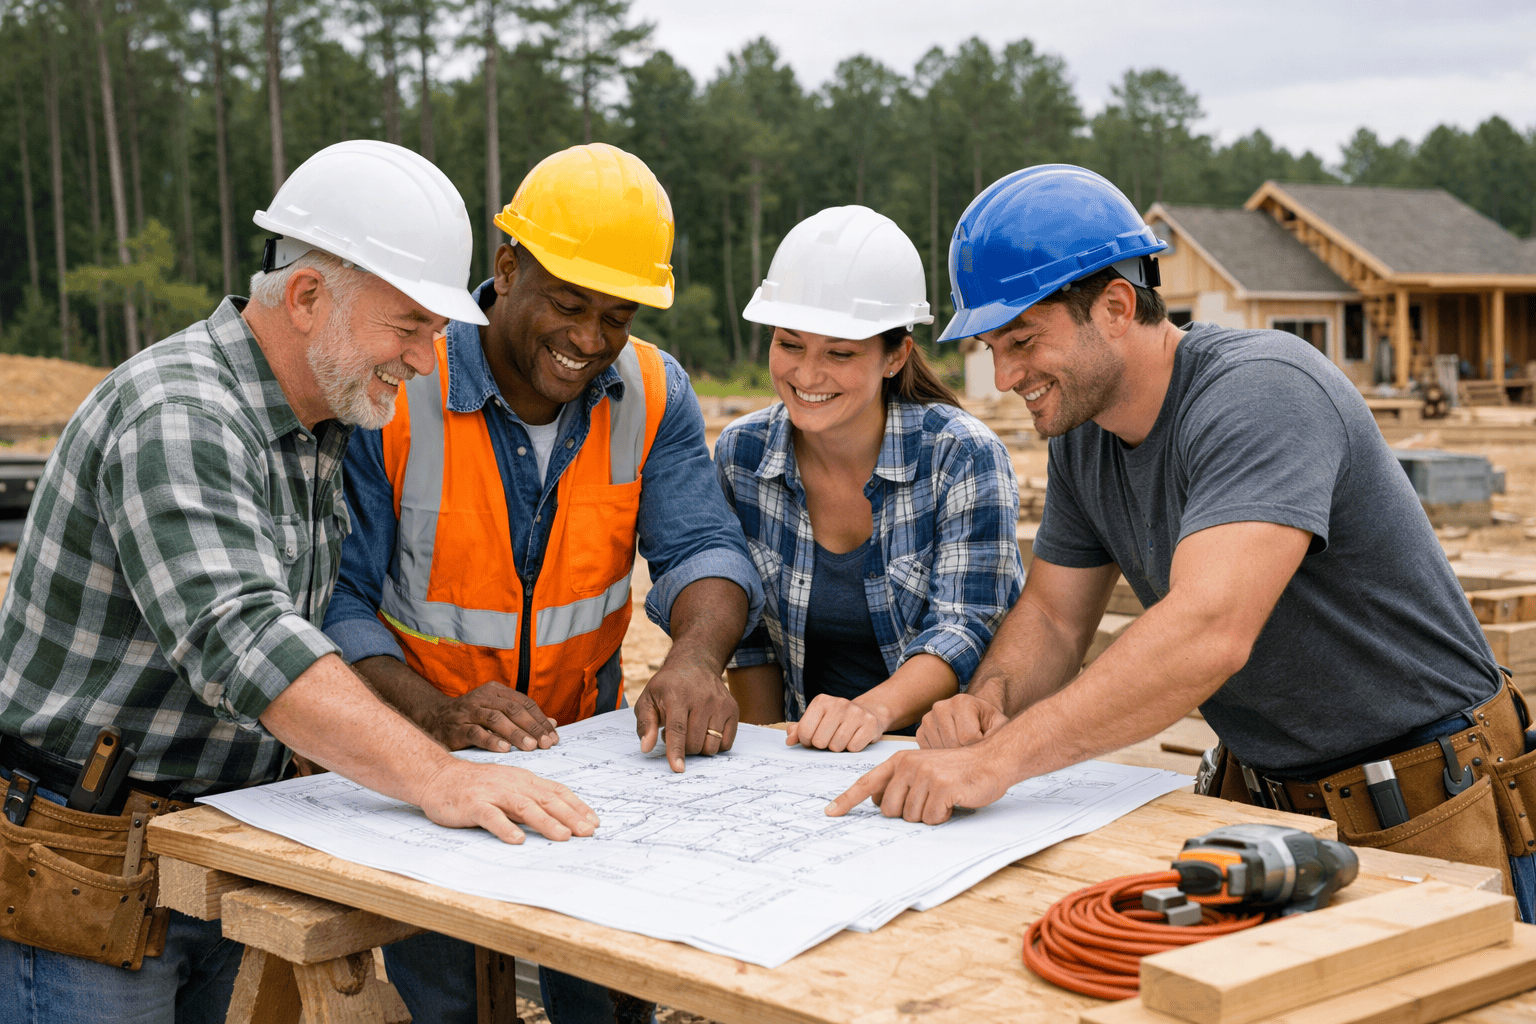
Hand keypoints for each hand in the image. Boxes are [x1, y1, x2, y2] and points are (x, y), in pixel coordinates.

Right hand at [416, 759, 597, 843]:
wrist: (437, 776)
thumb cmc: (476, 786)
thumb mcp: (508, 787)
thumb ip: (530, 798)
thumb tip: (559, 818)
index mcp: (524, 780)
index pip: (556, 791)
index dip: (577, 806)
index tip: (594, 821)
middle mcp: (513, 784)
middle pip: (547, 800)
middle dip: (570, 816)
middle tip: (588, 832)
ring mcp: (493, 794)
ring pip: (524, 807)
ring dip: (546, 822)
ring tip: (563, 836)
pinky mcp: (473, 805)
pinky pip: (491, 817)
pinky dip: (505, 828)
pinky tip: (518, 840)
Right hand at [420, 682, 558, 752]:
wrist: (434, 717)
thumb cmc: (472, 716)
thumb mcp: (497, 710)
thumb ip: (523, 716)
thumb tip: (553, 724)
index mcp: (496, 691)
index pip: (524, 703)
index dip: (540, 720)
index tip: (553, 737)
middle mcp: (483, 698)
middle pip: (513, 710)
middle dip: (532, 727)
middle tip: (546, 743)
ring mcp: (468, 712)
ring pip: (496, 720)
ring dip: (515, 734)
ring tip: (530, 747)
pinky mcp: (456, 728)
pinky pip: (475, 733)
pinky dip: (491, 741)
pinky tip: (504, 749)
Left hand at [635, 656, 739, 772]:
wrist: (695, 664)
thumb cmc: (668, 687)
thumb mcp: (648, 699)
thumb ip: (646, 724)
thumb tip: (646, 747)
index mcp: (678, 695)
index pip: (678, 729)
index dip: (676, 751)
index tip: (678, 768)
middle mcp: (703, 698)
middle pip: (695, 742)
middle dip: (683, 748)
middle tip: (677, 732)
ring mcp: (720, 704)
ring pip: (712, 746)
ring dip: (699, 747)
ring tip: (691, 730)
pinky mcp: (733, 709)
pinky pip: (726, 743)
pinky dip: (715, 744)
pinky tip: (705, 731)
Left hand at [786, 695, 884, 751]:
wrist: (868, 712)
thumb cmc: (836, 719)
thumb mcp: (816, 720)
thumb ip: (800, 729)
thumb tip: (789, 741)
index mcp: (821, 701)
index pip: (804, 731)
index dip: (806, 741)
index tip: (813, 738)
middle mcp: (839, 704)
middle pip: (820, 741)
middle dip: (823, 745)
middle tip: (829, 739)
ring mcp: (856, 713)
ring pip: (836, 746)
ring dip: (837, 748)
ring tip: (842, 739)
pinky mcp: (870, 724)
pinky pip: (854, 748)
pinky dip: (852, 748)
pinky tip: (854, 738)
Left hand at [824, 746, 1011, 823]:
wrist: (992, 758)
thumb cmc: (958, 768)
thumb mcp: (924, 768)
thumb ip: (901, 782)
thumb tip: (879, 803)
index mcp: (900, 760)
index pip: (867, 782)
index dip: (848, 800)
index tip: (830, 812)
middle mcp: (908, 766)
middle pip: (890, 810)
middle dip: (908, 813)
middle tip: (929, 800)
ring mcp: (925, 776)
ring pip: (911, 816)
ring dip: (928, 815)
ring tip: (944, 797)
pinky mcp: (942, 788)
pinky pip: (932, 818)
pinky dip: (943, 816)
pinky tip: (953, 801)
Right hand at [916, 692, 1007, 748]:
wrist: (976, 717)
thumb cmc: (988, 722)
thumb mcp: (1000, 725)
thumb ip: (997, 735)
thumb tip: (991, 755)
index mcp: (962, 702)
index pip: (968, 738)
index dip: (979, 745)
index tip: (984, 740)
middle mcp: (941, 707)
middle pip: (953, 745)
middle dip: (966, 752)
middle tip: (974, 745)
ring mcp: (928, 719)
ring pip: (941, 752)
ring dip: (954, 755)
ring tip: (964, 746)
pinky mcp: (921, 732)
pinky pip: (930, 753)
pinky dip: (942, 756)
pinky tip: (952, 748)